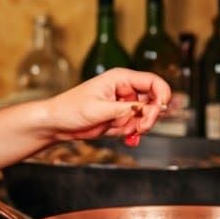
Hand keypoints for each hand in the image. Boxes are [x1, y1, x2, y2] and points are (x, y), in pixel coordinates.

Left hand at [42, 69, 171, 144]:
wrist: (57, 123)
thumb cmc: (70, 109)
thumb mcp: (98, 109)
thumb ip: (124, 109)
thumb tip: (146, 109)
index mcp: (120, 79)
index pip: (152, 82)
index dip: (162, 95)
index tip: (161, 110)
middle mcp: (124, 90)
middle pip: (153, 101)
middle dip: (149, 117)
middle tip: (140, 128)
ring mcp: (123, 105)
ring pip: (146, 116)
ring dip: (139, 127)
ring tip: (124, 132)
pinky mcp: (120, 118)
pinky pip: (136, 126)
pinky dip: (134, 134)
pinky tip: (126, 139)